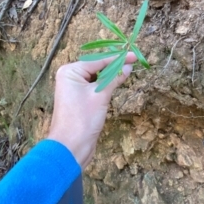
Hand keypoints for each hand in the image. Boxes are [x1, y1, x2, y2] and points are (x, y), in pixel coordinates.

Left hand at [47, 52, 136, 169]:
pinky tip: (117, 82)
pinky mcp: (79, 99)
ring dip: (110, 75)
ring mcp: (74, 88)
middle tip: (133, 62)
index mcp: (70, 71)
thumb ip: (114, 78)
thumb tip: (129, 66)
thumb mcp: (101, 95)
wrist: (71, 147)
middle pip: (96, 67)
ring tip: (127, 70)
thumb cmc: (83, 119)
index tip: (134, 55)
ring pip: (96, 77)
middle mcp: (70, 77)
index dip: (117, 58)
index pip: (98, 61)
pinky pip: (94, 87)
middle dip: (114, 66)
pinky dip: (105, 85)